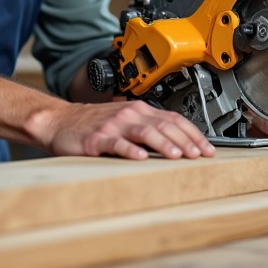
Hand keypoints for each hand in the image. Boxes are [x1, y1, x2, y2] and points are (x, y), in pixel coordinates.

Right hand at [40, 99, 216, 160]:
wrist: (61, 122)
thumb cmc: (95, 125)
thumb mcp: (126, 122)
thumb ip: (149, 129)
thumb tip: (181, 144)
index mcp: (140, 110)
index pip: (173, 119)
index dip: (193, 134)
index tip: (207, 149)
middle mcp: (130, 114)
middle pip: (163, 125)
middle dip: (184, 141)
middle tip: (198, 155)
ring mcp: (114, 126)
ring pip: (144, 132)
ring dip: (163, 143)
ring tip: (176, 155)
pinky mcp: (97, 138)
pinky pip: (116, 143)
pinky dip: (129, 149)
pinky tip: (140, 157)